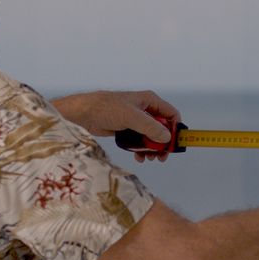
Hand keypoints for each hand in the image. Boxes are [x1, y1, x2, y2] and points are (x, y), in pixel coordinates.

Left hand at [51, 90, 181, 161]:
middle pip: (162, 128)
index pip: (171, 114)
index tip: (173, 144)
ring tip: (150, 159)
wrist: (83, 114)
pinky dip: (141, 149)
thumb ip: (151, 127)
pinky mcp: (126, 129)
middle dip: (163, 143)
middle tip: (161, 157)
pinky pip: (139, 141)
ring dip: (152, 148)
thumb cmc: (106, 108)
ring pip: (150, 136)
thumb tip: (167, 138)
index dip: (175, 129)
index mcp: (149, 100)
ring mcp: (135, 120)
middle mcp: (144, 109)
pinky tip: (139, 157)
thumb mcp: (132, 117)